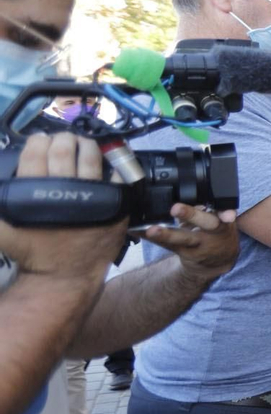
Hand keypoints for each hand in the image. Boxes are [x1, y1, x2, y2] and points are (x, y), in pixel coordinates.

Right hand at [0, 134, 127, 280]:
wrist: (66, 274)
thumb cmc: (35, 252)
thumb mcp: (4, 231)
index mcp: (37, 192)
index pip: (36, 152)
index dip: (37, 141)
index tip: (39, 140)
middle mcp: (66, 189)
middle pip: (64, 148)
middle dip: (62, 139)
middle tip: (63, 140)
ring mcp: (93, 195)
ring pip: (91, 156)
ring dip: (86, 145)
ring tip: (82, 145)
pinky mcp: (114, 203)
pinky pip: (116, 175)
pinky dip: (110, 165)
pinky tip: (104, 164)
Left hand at [139, 203, 238, 282]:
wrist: (218, 259)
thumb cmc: (216, 230)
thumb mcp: (221, 217)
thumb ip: (211, 205)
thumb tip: (188, 187)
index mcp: (223, 220)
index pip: (226, 214)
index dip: (227, 214)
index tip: (227, 216)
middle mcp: (212, 233)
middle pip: (205, 224)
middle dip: (191, 215)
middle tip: (175, 208)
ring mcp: (198, 245)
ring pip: (182, 239)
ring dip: (166, 234)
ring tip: (151, 229)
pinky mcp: (184, 253)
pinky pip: (166, 244)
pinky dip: (150, 236)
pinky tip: (136, 230)